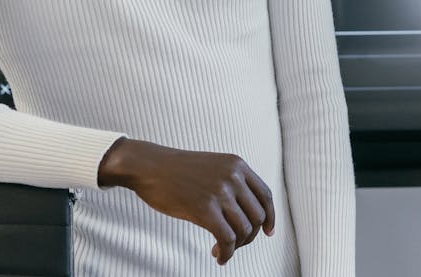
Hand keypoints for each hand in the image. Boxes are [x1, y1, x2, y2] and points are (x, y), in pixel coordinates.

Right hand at [98, 138, 274, 263]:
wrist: (149, 167)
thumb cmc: (177, 171)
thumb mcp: (213, 167)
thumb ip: (232, 182)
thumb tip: (247, 211)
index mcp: (237, 165)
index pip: (266, 195)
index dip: (270, 217)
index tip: (267, 232)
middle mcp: (233, 176)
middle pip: (257, 216)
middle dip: (249, 235)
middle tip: (233, 243)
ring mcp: (220, 192)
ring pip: (244, 230)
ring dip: (235, 246)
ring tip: (219, 249)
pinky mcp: (204, 209)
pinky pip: (227, 239)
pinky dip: (226, 253)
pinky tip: (217, 256)